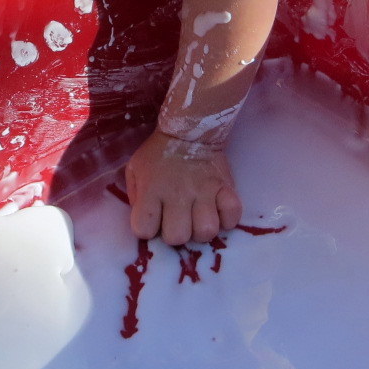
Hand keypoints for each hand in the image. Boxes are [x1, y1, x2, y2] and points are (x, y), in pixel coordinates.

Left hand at [123, 129, 243, 244]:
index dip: (146, 230)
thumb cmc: (158, 154)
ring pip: (207, 231)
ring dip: (201, 231)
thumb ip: (135, 197)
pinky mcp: (225, 187)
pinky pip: (232, 215)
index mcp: (152, 190)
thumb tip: (145, 222)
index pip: (144, 229)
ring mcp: (205, 191)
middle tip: (177, 222)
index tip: (151, 220)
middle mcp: (178, 194)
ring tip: (197, 220)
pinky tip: (217, 213)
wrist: (189, 131)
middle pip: (178, 237)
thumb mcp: (135, 170)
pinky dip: (226, 220)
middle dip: (176, 235)